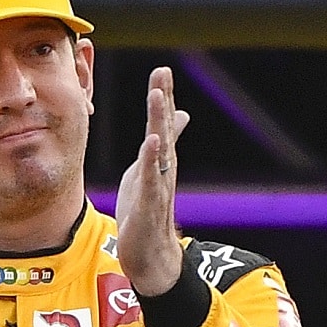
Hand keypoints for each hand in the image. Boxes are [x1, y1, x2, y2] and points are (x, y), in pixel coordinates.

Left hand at [115, 67, 190, 297]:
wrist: (151, 255)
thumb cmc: (148, 212)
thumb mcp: (151, 171)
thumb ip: (162, 145)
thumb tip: (178, 117)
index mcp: (160, 160)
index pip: (163, 123)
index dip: (163, 97)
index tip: (162, 70)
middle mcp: (164, 168)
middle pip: (165, 128)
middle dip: (163, 100)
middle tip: (163, 72)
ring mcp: (159, 185)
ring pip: (161, 148)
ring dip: (160, 121)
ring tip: (158, 96)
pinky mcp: (150, 204)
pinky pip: (153, 178)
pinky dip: (152, 159)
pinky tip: (152, 141)